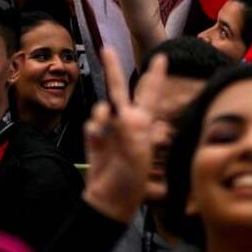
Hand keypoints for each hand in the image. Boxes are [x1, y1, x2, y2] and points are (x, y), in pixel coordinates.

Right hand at [83, 48, 163, 221]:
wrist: (108, 201)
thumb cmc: (130, 181)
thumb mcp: (136, 155)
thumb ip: (128, 131)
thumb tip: (117, 112)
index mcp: (142, 124)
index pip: (149, 94)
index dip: (155, 76)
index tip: (162, 57)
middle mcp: (126, 122)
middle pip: (119, 90)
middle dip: (113, 69)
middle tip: (106, 49)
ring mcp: (109, 130)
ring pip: (100, 109)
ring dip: (101, 118)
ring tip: (105, 135)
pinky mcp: (95, 139)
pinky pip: (90, 125)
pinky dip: (92, 133)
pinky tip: (97, 144)